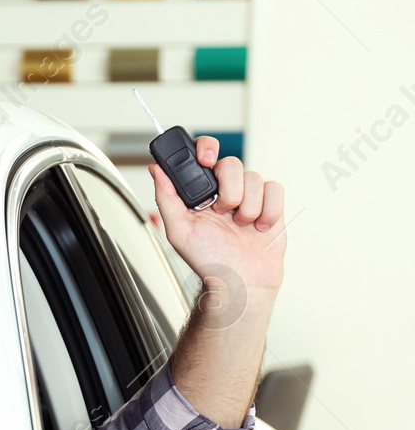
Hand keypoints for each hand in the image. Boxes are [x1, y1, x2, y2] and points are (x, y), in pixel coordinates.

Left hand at [149, 136, 285, 296]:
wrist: (241, 280)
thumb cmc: (208, 259)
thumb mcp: (179, 230)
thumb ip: (167, 198)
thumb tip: (155, 170)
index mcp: (200, 192)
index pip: (202, 154)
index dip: (206, 149)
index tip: (206, 161)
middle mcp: (224, 190)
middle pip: (231, 163)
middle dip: (229, 190)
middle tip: (223, 212)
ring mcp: (248, 195)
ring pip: (254, 177)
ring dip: (247, 206)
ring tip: (240, 226)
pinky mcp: (270, 203)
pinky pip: (274, 188)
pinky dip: (268, 210)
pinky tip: (258, 227)